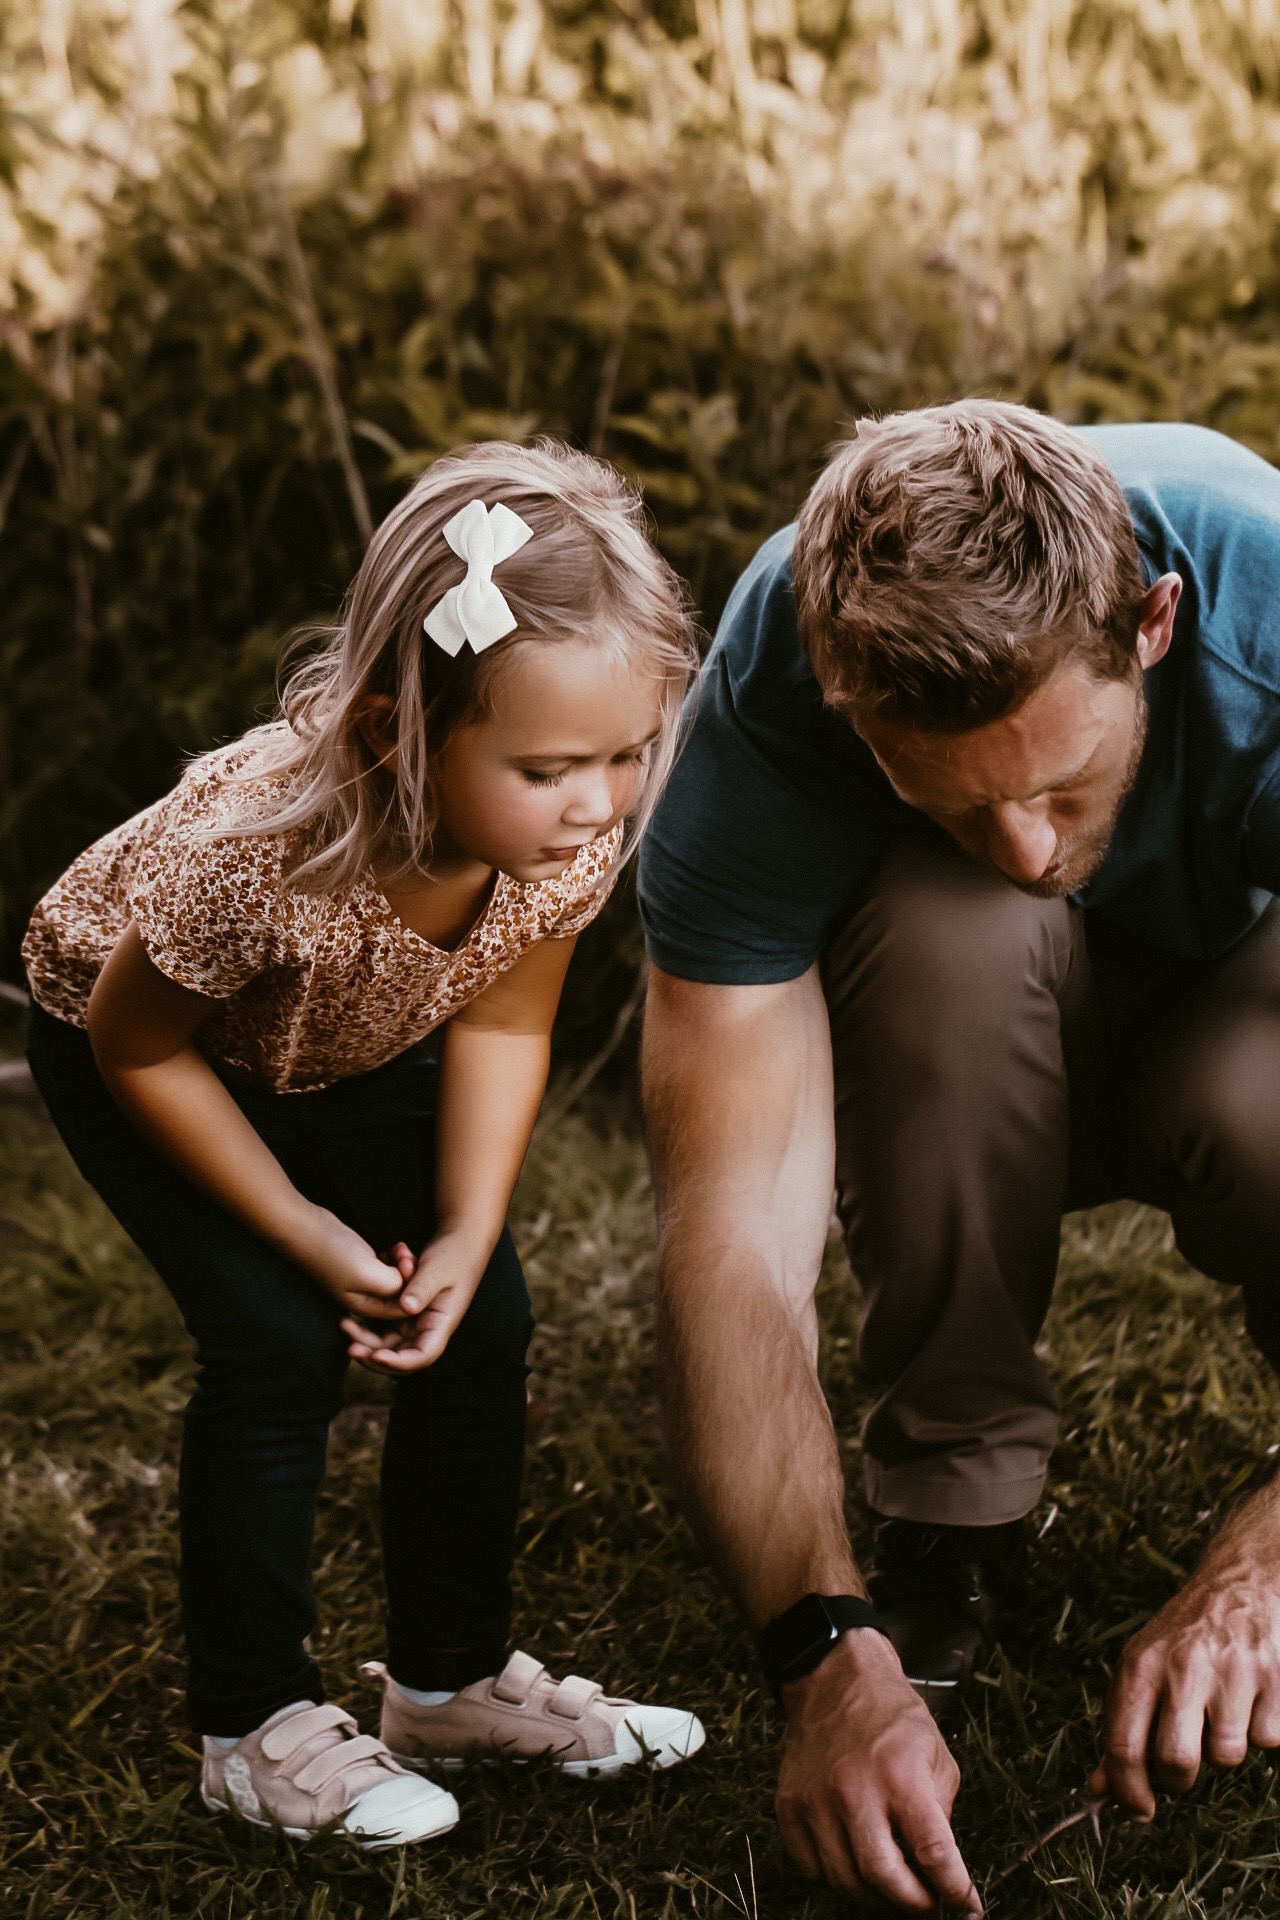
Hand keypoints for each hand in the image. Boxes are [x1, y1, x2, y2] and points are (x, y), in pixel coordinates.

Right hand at [288, 1204, 410, 1319]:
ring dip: (403, 1264)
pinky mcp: (365, 1265)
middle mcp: (368, 1298)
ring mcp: (366, 1281)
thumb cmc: (334, 1253)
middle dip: (409, 1276)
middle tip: (406, 1255)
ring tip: (399, 1248)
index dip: (413, 1289)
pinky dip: (395, 1257)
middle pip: (402, 1294)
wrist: (307, 1228)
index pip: (403, 1309)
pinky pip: (390, 1266)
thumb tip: (409, 1285)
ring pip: (398, 1278)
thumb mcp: (367, 1273)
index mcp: (367, 1307)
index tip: (409, 1266)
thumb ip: (393, 1284)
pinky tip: (395, 1246)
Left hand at [341, 1228, 489, 1373]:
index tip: (377, 1355)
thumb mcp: (438, 1269)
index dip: (400, 1362)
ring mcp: (416, 1322)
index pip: (423, 1355)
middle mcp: (428, 1329)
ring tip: (346, 1325)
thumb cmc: (453, 1254)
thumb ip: (423, 1288)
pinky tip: (351, 1317)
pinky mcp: (405, 1313)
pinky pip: (384, 1329)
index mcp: (442, 1324)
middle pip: (401, 1357)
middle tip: (351, 1348)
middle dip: (375, 1357)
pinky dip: (368, 1328)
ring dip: (367, 1342)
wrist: (459, 1240)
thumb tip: (407, 1308)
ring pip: (389, 1345)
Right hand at [777, 1630, 980, 1913]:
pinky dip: (835, 1880)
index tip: (966, 1906)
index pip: (933, 1852)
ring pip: (844, 1881)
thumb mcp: (937, 1756)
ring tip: (892, 1888)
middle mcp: (854, 1789)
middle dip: (912, 1904)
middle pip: (882, 1877)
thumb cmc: (892, 1718)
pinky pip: (810, 1869)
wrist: (834, 1680)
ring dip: (875, 1898)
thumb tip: (940, 1871)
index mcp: (900, 1775)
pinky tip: (854, 1865)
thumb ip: (941, 1815)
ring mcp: (815, 1800)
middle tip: (926, 1905)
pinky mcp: (789, 1806)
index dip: (954, 1890)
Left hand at [1090, 1486, 1279, 1816]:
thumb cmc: (1186, 1633)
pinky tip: (1253, 1696)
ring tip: (1222, 1708)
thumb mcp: (1143, 1666)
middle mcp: (1183, 1666)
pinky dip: (1261, 1728)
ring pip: (1227, 1756)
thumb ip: (1121, 1725)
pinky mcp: (1275, 1677)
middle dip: (1179, 1780)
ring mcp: (1232, 1671)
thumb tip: (1099, 1789)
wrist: (1242, 1579)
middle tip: (1182, 1765)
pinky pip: (1267, 1739)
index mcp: (1141, 1664)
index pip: (1123, 1746)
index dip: (1128, 1792)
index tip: (1137, 1810)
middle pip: (1176, 1762)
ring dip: (1224, 1747)